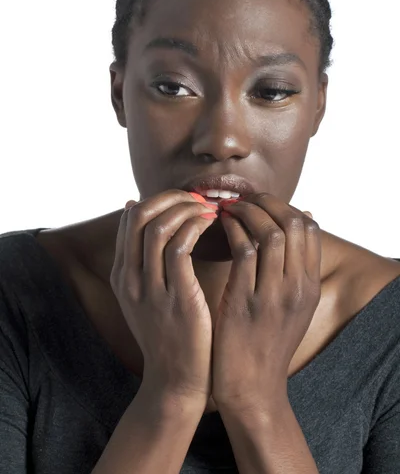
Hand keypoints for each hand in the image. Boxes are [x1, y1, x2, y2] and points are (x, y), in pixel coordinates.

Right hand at [110, 190, 217, 403]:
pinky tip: (213, 226)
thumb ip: (142, 261)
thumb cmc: (170, 334)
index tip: (186, 200)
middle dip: (172, 197)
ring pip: (159, 226)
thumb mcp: (146, 297)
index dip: (160, 200)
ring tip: (209, 209)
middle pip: (141, 214)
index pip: (132, 217)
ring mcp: (150, 288)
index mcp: (122, 274)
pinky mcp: (176, 297)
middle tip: (198, 199)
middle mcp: (130, 278)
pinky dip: (196, 227)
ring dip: (187, 208)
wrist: (176, 381)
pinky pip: (180, 246)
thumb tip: (136, 212)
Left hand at [212, 193, 320, 410]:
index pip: (309, 228)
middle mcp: (297, 288)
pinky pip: (243, 251)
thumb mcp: (291, 306)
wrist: (251, 388)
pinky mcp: (245, 303)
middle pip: (294, 224)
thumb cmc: (264, 342)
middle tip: (244, 199)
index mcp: (309, 286)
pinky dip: (232, 230)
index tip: (261, 202)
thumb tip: (299, 222)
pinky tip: (219, 227)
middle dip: (267, 202)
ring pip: (270, 233)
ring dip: (247, 212)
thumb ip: (295, 268)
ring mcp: (273, 296)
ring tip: (228, 208)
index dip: (284, 206)